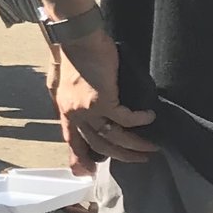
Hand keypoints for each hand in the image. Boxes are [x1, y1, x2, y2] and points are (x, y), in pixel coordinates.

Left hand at [52, 32, 157, 175]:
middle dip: (121, 156)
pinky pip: (126, 119)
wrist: (77, 39)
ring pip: (114, 137)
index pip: (71, 142)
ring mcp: (88, 110)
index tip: (88, 173)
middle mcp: (75, 115)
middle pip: (98, 145)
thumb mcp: (61, 83)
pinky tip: (150, 117)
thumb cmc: (72, 55)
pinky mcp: (103, 101)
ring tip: (151, 146)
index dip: (80, 159)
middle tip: (139, 159)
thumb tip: (79, 110)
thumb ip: (69, 100)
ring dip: (135, 144)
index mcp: (64, 112)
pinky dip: (140, 120)